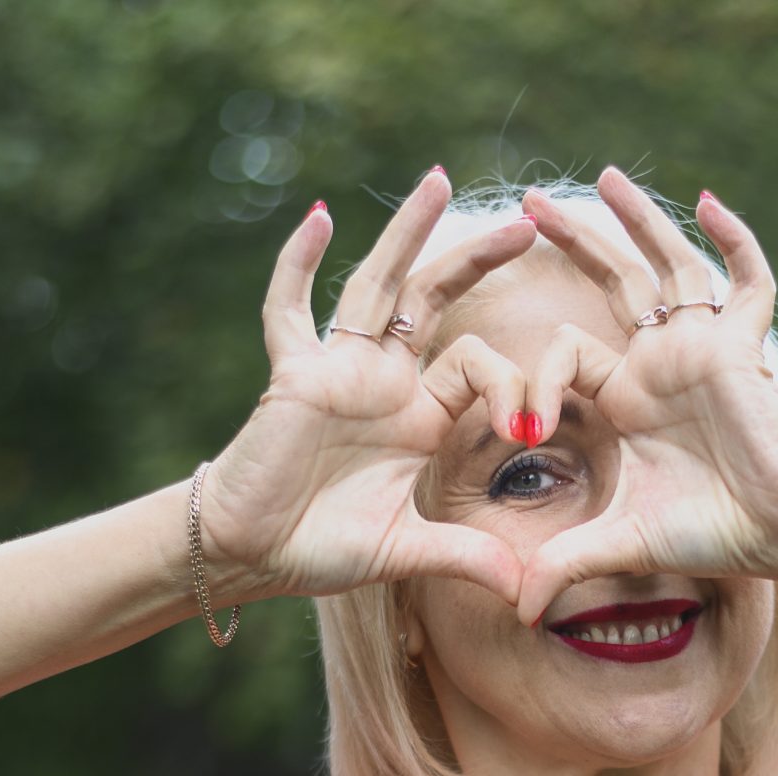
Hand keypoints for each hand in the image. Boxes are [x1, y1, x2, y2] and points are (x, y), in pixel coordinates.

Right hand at [198, 167, 542, 605]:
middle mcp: (383, 381)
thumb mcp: (405, 551)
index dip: (512, 387)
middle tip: (528, 221)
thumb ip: (465, 558)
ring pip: (378, 286)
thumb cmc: (319, 547)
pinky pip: (291, 310)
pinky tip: (320, 217)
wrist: (249, 554)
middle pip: (437, 300)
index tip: (528, 427)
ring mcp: (338, 370)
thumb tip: (525, 591)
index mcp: (418, 417)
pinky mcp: (293, 374)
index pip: (479, 368)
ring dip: (408, 234)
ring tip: (439, 182)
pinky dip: (300, 263)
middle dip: (479, 259)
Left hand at [504, 168, 777, 628]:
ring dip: (638, 221)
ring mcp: (700, 346)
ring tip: (605, 177)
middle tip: (525, 203)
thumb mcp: (622, 542)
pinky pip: (745, 281)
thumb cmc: (710, 533)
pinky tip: (709, 202)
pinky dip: (733, 241)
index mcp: (622, 399)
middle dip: (570, 243)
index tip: (521, 424)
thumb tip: (516, 610)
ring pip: (666, 265)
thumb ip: (566, 564)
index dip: (534, 380)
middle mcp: (657, 362)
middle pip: (609, 284)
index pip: (564, 356)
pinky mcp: (742, 344)